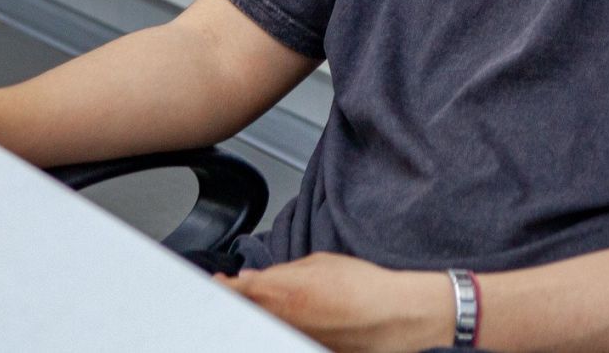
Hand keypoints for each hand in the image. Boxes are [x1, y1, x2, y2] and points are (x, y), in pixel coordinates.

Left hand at [218, 253, 453, 351]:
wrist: (392, 317)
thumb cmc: (363, 286)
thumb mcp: (320, 263)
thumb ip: (283, 271)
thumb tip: (256, 277)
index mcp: (280, 292)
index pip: (234, 292)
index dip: (219, 287)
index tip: (216, 283)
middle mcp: (279, 321)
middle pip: (241, 315)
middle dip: (235, 305)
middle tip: (236, 295)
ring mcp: (289, 340)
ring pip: (259, 330)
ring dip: (256, 318)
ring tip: (267, 307)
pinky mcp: (302, 349)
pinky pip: (280, 339)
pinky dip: (277, 330)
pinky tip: (291, 322)